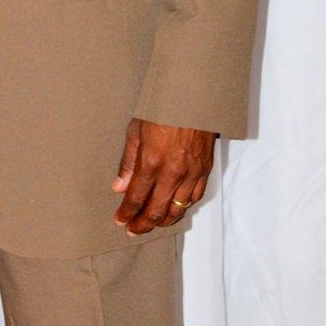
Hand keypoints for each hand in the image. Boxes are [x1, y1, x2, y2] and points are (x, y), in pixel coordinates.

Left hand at [111, 119, 215, 235]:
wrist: (193, 95)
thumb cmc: (162, 108)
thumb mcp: (136, 130)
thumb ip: (128, 163)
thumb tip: (119, 187)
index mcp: (151, 162)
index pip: (136, 199)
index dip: (127, 213)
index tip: (120, 220)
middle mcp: (173, 173)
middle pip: (156, 211)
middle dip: (142, 225)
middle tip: (133, 230)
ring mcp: (191, 173)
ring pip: (177, 210)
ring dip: (162, 221)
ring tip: (151, 224)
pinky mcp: (205, 169)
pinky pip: (194, 198)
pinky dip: (182, 208)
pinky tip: (174, 210)